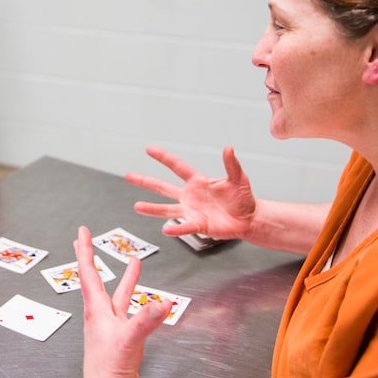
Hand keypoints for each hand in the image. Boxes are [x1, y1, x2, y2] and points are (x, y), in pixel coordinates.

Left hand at [74, 226, 171, 377]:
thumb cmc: (108, 369)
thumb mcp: (128, 339)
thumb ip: (146, 319)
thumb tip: (163, 302)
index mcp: (95, 309)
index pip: (87, 272)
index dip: (85, 250)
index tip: (81, 232)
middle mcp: (99, 313)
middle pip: (95, 277)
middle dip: (91, 256)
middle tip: (85, 239)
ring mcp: (110, 323)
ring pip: (117, 292)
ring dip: (125, 276)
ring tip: (134, 260)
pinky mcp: (121, 334)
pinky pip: (130, 308)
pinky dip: (140, 299)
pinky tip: (151, 297)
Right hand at [125, 145, 256, 240]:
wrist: (248, 219)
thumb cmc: (243, 198)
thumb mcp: (238, 179)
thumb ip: (231, 164)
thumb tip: (228, 148)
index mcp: (197, 181)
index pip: (177, 166)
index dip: (163, 158)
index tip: (149, 149)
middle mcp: (190, 196)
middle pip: (163, 187)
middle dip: (145, 181)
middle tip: (129, 176)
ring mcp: (191, 211)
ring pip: (166, 209)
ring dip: (152, 208)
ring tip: (137, 206)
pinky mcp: (197, 225)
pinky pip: (184, 226)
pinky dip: (175, 229)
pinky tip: (165, 230)